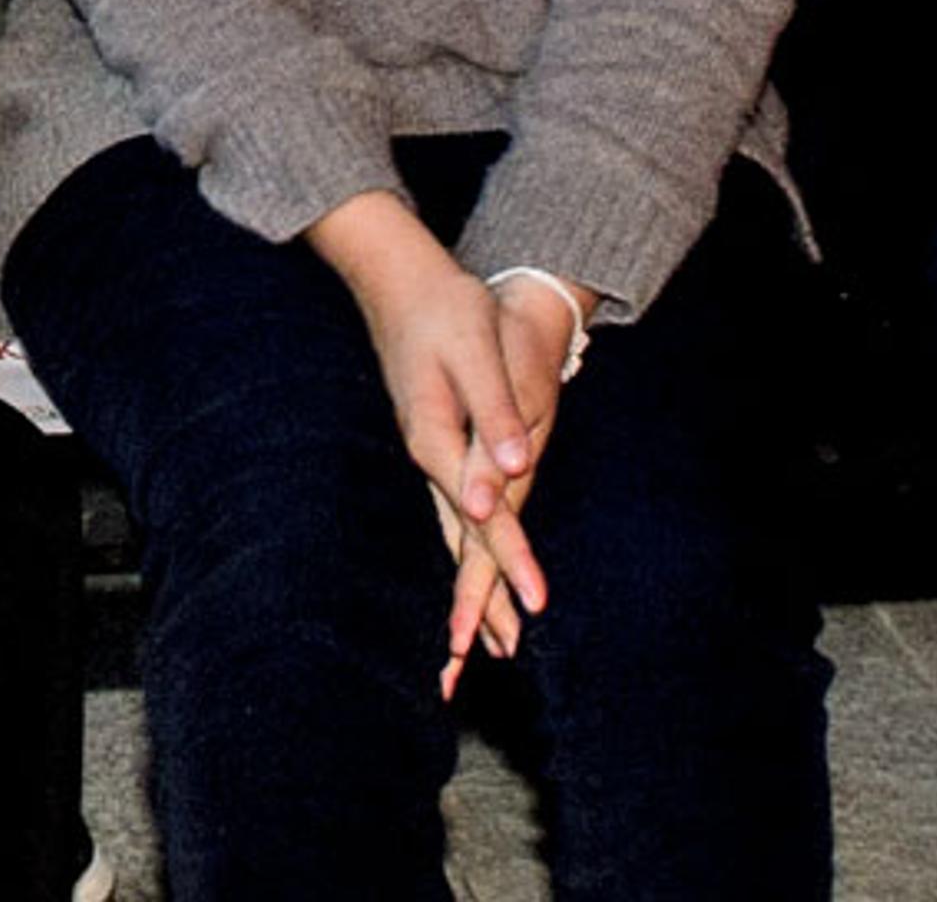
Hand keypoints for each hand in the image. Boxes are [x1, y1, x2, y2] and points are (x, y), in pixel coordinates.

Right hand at [441, 273, 588, 690]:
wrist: (399, 278)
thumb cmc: (446, 306)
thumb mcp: (477, 349)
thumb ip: (496, 412)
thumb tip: (517, 469)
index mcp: (439, 440)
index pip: (484, 515)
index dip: (513, 561)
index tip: (536, 607)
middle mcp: (428, 456)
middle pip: (461, 542)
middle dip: (478, 604)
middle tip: (501, 659)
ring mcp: (427, 453)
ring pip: (453, 533)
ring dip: (467, 587)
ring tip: (473, 647)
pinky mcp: (433, 444)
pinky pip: (450, 513)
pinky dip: (462, 550)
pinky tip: (465, 571)